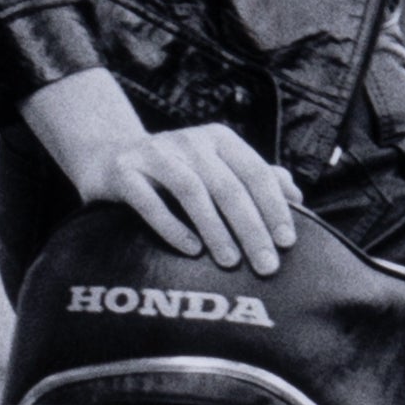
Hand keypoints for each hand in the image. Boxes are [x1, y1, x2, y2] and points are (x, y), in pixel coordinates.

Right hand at [79, 124, 299, 275]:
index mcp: (219, 139)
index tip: (287, 242)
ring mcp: (154, 153)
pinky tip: (191, 250)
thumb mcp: (215, 166)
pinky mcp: (123, 171)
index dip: (274, 207)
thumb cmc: (175, 170)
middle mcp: (189, 141)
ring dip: (216, 229)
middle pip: (228, 185)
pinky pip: (149, 201)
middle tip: (267, 265)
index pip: (255, 172)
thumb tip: (295, 195)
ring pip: (192, 191)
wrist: (108, 156)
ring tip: (231, 261)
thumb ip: (253, 177)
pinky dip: (172, 226)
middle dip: (251, 228)